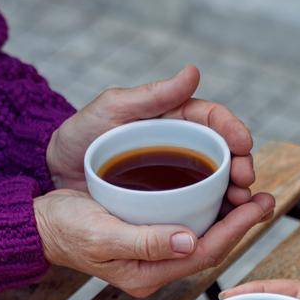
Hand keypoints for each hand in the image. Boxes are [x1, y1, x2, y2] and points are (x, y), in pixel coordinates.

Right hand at [35, 189, 272, 299]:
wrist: (38, 226)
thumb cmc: (65, 228)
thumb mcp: (104, 233)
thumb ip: (146, 240)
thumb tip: (190, 240)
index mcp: (148, 273)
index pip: (204, 253)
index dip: (237, 230)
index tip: (260, 206)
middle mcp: (155, 269)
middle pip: (209, 248)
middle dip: (241, 225)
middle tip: (266, 198)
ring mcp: (152, 257)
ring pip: (201, 239)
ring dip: (228, 218)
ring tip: (250, 195)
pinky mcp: (147, 240)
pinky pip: (187, 230)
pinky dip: (207, 213)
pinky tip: (218, 196)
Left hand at [46, 65, 258, 207]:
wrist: (54, 172)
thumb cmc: (81, 135)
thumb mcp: (112, 109)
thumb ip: (152, 95)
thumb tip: (194, 72)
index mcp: (173, 118)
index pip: (213, 120)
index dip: (233, 130)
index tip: (244, 144)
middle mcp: (180, 148)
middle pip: (222, 154)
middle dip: (241, 166)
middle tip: (245, 181)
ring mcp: (175, 178)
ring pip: (216, 185)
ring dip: (235, 194)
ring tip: (242, 205)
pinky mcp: (167, 205)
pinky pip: (197, 210)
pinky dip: (215, 217)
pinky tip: (223, 226)